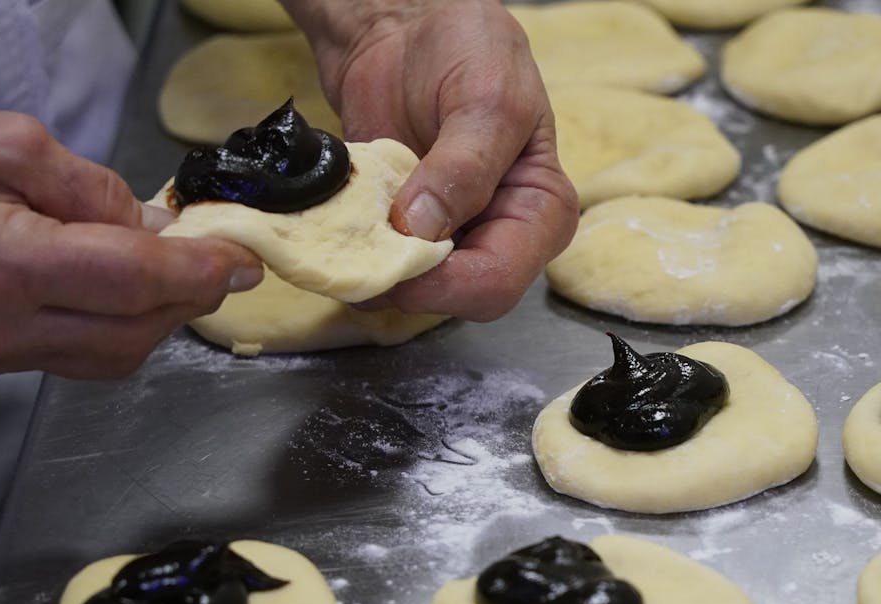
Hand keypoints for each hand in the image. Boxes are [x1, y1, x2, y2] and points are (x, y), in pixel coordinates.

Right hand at [0, 91, 263, 378]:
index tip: (244, 259)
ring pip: (110, 355)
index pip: (133, 283)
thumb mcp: (4, 140)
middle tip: (221, 259)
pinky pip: (75, 353)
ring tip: (177, 269)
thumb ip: (91, 188)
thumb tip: (153, 224)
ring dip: (157, 317)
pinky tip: (126, 287)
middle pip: (133, 332)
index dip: (201, 272)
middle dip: (189, 297)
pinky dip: (116, 324)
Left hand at [288, 0, 577, 320]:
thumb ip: (463, 167)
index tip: (399, 248)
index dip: (445, 281)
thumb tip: (424, 228)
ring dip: (371, 268)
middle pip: (454, 298)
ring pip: (409, 291)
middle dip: (405, 281)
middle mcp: (498, 237)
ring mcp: (449, 239)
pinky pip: (376, 265)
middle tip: (362, 242)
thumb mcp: (487, 99)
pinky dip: (351, 253)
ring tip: (350, 220)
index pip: (497, 282)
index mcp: (540, 214)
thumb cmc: (469, 49)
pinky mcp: (404, 232)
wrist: (408, 25)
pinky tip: (341, 221)